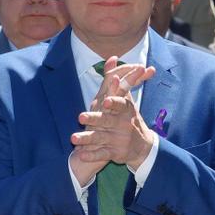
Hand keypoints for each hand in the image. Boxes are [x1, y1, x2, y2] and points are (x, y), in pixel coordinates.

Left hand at [69, 57, 155, 184]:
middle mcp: (123, 124)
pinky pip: (101, 154)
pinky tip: (80, 154)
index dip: (113, 102)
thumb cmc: (129, 118)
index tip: (106, 101)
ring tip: (72, 138)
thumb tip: (111, 58)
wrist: (142, 146)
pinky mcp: (115, 152)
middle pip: (106, 121)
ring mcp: (118, 139)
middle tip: (81, 117)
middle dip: (95, 119)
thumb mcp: (125, 99)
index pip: (120, 105)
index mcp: (126, 110)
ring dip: (86, 138)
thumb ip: (116, 80)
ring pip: (100, 138)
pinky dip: (91, 155)